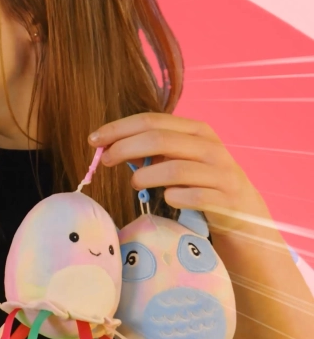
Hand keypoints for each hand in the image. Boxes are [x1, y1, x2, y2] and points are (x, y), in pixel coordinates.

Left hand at [89, 112, 271, 235]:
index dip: (118, 128)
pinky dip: (174, 198)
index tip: (93, 140)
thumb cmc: (201, 185)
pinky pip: (194, 197)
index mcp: (197, 131)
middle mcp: (211, 147)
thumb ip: (152, 150)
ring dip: (146, 176)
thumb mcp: (179, 160)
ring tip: (134, 184)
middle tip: (104, 161)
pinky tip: (167, 200)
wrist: (245, 217)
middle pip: (160, 140)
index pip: (151, 120)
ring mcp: (222, 174)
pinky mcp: (228, 200)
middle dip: (125, 148)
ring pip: (175, 168)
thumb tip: (109, 145)